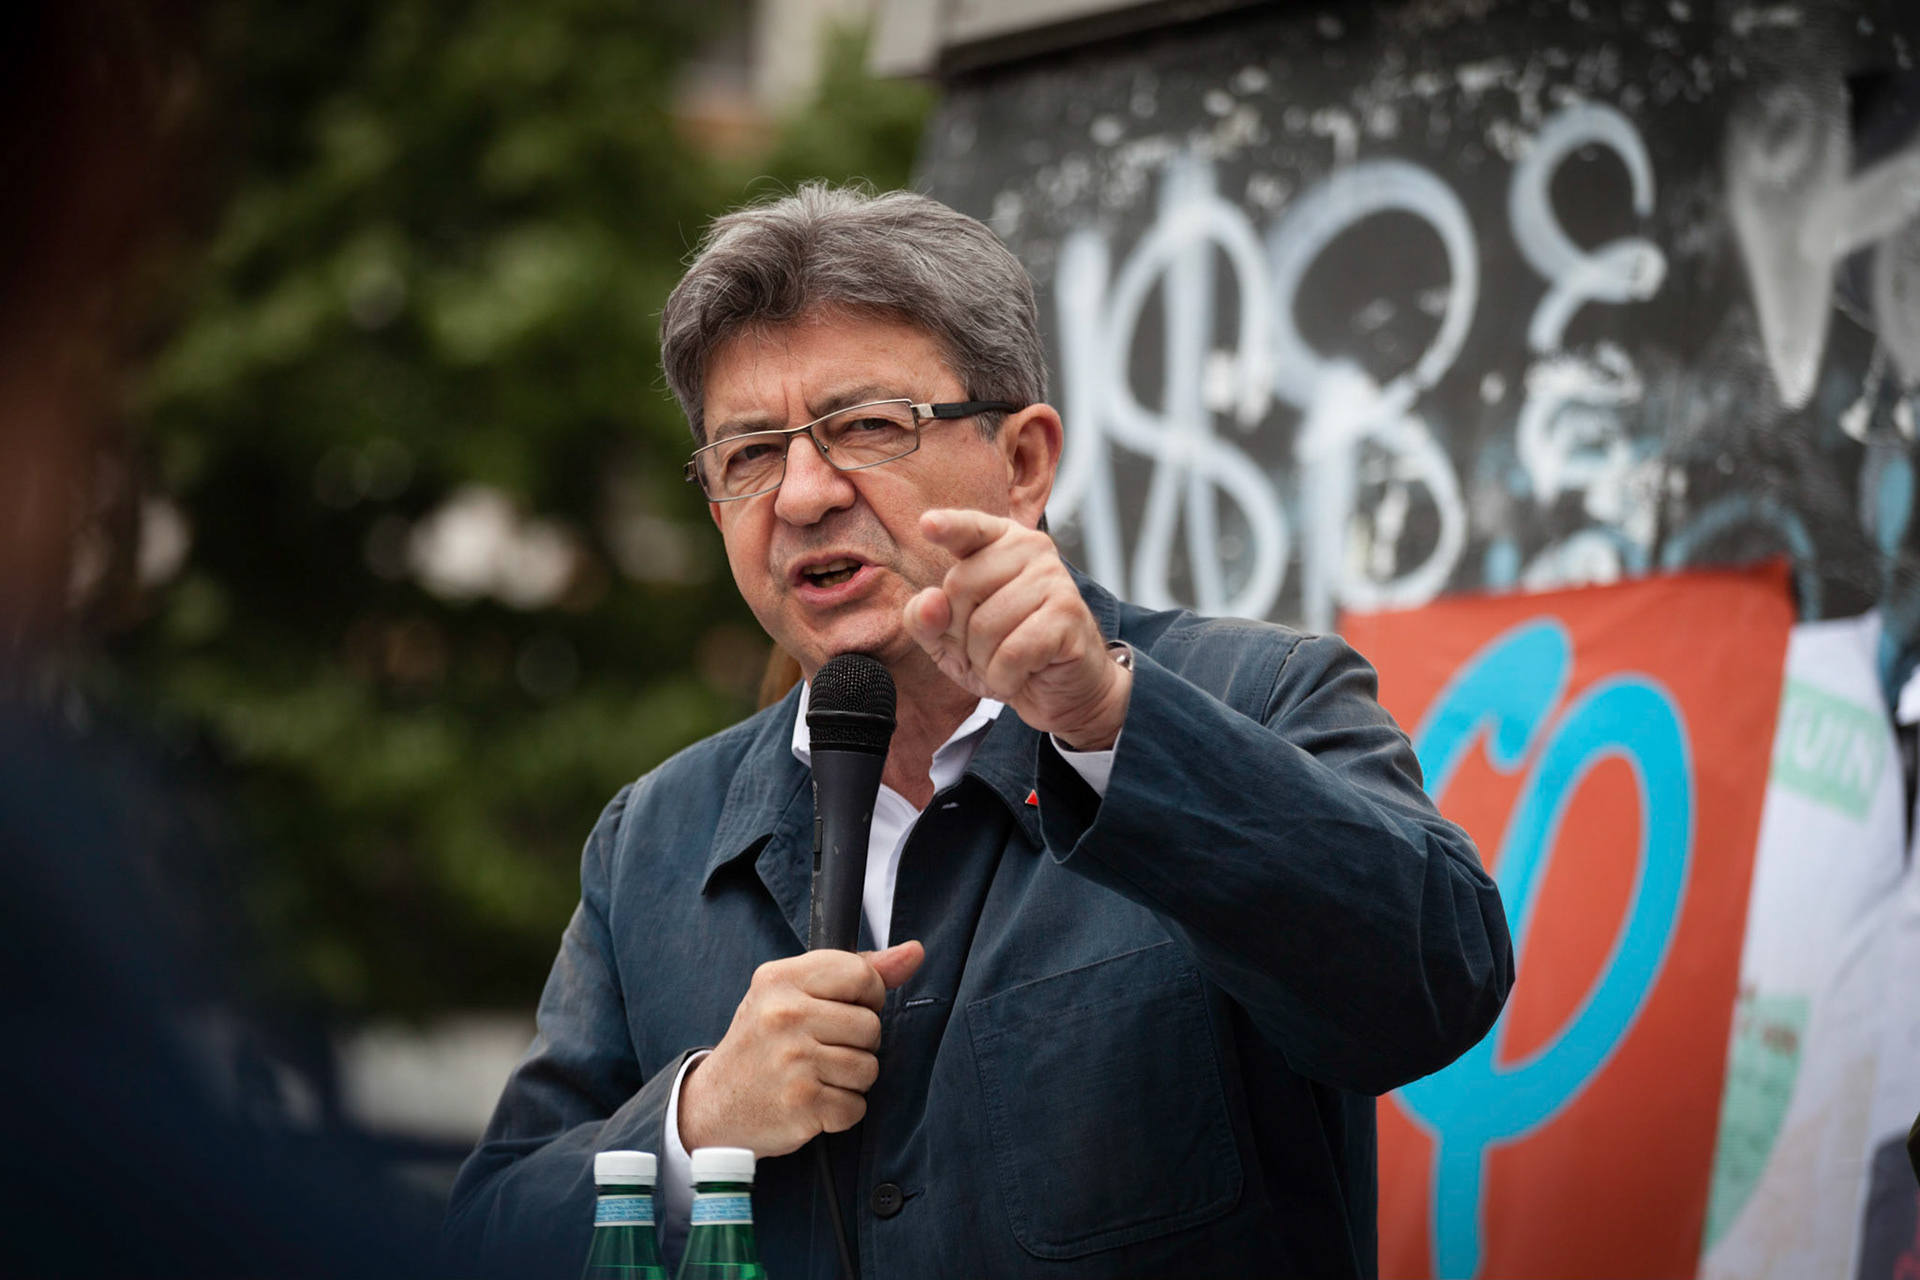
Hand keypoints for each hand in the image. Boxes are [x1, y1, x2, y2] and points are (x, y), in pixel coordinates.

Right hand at [678, 941, 923, 1157]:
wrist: (714, 1104)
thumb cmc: (763, 1043)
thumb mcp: (793, 994)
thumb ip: (857, 971)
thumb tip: (914, 952)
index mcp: (780, 979)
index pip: (862, 975)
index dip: (866, 996)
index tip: (844, 1009)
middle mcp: (784, 1016)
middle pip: (871, 1026)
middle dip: (858, 1043)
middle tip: (821, 1049)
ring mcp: (792, 1061)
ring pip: (869, 1068)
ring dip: (851, 1079)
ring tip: (816, 1075)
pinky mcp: (801, 1104)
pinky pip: (856, 1107)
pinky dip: (841, 1110)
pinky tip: (812, 1101)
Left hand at [904, 509, 1131, 749]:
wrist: (1062, 688)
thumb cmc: (1004, 654)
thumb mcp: (950, 641)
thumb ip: (924, 620)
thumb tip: (930, 602)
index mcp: (998, 542)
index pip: (969, 529)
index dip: (948, 527)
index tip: (928, 524)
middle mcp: (1030, 548)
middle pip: (959, 587)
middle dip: (960, 635)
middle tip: (987, 649)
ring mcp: (1054, 577)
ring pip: (984, 626)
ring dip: (985, 663)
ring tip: (1009, 662)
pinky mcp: (1068, 613)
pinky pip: (1012, 653)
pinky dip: (1006, 677)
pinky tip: (1023, 674)